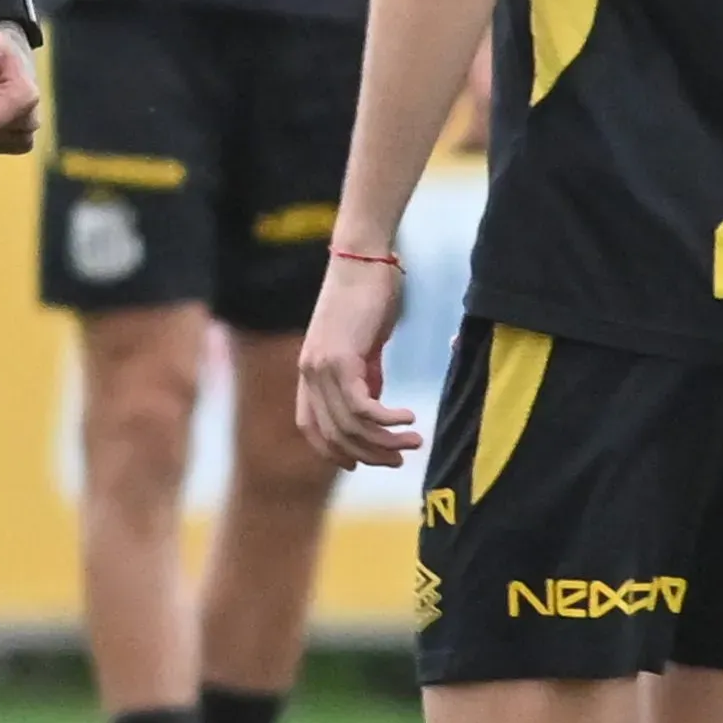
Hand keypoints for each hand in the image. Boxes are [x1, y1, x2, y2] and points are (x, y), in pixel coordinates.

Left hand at [294, 254, 420, 467]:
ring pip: (350, 426)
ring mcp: (321, 367)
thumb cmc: (368, 296)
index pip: (311, 427)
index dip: (333, 452)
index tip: (360, 464)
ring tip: (414, 443)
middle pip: (334, 435)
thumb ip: (366, 375)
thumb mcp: (364, 345)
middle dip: (369, 455)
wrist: (363, 258)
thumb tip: (374, 405)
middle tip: (401, 460)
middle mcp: (309, 373)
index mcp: (310, 372)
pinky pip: (361, 407)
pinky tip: (409, 419)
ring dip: (385, 442)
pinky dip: (387, 420)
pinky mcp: (340, 358)